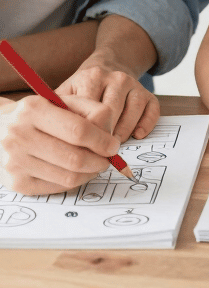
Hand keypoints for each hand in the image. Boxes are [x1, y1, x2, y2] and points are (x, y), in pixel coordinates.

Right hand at [0, 95, 120, 195]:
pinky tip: (79, 171)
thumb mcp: (58, 100)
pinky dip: (75, 180)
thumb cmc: (37, 115)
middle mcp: (19, 136)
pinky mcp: (16, 183)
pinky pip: (57, 187)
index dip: (102, 140)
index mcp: (32, 110)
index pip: (78, 130)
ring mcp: (15, 162)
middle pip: (75, 157)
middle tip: (109, 157)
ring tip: (97, 163)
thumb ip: (88, 109)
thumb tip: (111, 134)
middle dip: (100, 160)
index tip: (114, 144)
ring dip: (91, 172)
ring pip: (69, 176)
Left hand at [57, 59, 158, 142]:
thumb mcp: (66, 94)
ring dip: (123, 135)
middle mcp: (116, 78)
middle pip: (112, 115)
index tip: (81, 149)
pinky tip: (135, 135)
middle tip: (96, 152)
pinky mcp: (149, 93)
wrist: (107, 65)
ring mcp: (134, 84)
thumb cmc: (82, 89)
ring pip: (132, 115)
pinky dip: (145, 127)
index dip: (86, 136)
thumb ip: (59, 113)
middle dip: (104, 138)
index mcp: (91, 78)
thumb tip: (57, 142)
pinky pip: (152, 113)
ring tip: (112, 144)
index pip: (91, 113)